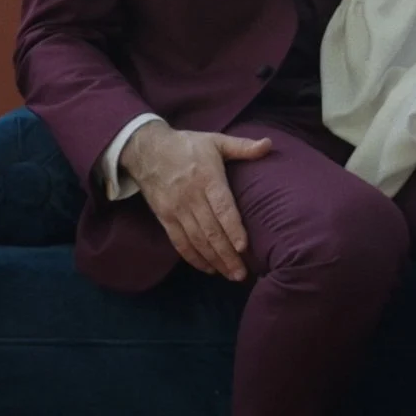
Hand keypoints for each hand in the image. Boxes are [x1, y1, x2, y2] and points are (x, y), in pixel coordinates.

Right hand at [120, 121, 271, 279]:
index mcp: (207, 178)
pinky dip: (193, 258)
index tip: (244, 247)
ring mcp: (176, 210)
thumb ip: (243, 146)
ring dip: (214, 260)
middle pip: (211, 230)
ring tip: (230, 275)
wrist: (146, 149)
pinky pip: (179, 242)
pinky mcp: (164, 218)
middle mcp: (191, 197)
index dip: (232, 228)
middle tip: (242, 274)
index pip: (222, 208)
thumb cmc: (187, 145)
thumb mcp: (215, 140)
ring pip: (196, 240)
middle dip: (227, 254)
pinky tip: (209, 269)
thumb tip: (269, 144)